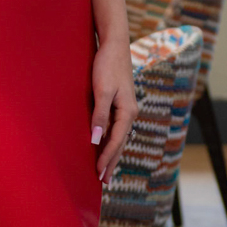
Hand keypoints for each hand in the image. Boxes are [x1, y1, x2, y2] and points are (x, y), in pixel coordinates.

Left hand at [90, 37, 137, 185]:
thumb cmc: (107, 65)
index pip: (116, 141)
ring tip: (106, 171)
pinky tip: (106, 146)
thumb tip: (96, 140)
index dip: (107, 158)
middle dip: (112, 162)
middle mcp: (130, 112)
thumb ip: (99, 115)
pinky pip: (116, 128)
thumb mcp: (102, 90)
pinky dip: (111, 141)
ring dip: (112, 154)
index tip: (99, 174)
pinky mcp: (120, 103)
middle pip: (120, 143)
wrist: (114, 44)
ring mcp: (126, 108)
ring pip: (119, 137)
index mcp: (127, 111)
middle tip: (103, 183)